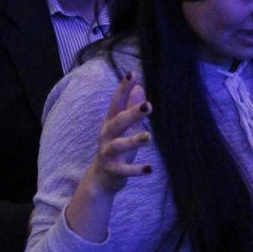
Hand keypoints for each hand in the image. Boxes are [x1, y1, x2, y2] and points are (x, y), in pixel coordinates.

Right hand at [64, 73, 152, 241]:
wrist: (102, 177)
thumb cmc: (116, 147)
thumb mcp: (124, 127)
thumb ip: (131, 108)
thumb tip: (140, 87)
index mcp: (110, 122)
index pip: (116, 102)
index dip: (124, 88)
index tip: (133, 74)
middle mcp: (107, 135)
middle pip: (118, 122)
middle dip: (131, 113)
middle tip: (148, 106)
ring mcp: (108, 153)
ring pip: (119, 145)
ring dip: (134, 140)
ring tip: (149, 136)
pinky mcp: (113, 170)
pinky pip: (124, 170)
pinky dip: (136, 170)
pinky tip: (150, 169)